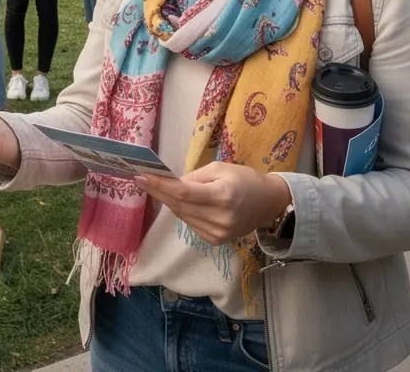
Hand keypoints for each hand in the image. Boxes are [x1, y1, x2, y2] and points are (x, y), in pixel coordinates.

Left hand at [135, 163, 290, 245]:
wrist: (269, 203)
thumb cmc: (245, 179)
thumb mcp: (220, 168)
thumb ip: (194, 176)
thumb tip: (172, 183)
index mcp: (221, 197)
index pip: (182, 193)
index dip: (160, 186)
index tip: (141, 177)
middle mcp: (219, 219)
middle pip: (179, 206)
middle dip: (158, 192)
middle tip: (141, 180)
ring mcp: (218, 233)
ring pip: (182, 216)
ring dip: (168, 202)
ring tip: (155, 187)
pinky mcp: (216, 240)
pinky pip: (191, 224)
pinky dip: (182, 212)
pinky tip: (177, 201)